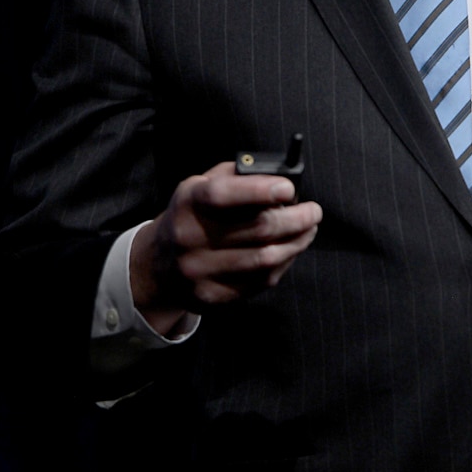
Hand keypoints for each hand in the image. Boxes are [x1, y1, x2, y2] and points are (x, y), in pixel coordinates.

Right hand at [130, 162, 322, 333]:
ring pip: (264, 259)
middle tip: (314, 211)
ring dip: (297, 242)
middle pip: (256, 229)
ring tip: (309, 229)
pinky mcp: (212, 296)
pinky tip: (291, 249)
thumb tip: (281, 175)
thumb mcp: (201, 186)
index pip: (223, 194)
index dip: (259, 190)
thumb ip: (237, 175)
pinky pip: (260, 281)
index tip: (289, 188)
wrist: (157, 265)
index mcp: (188, 203)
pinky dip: (284, 263)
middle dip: (296, 218)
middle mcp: (189, 238)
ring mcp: (199, 271)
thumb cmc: (192, 215)